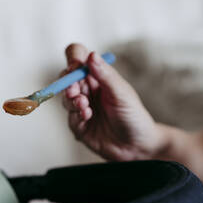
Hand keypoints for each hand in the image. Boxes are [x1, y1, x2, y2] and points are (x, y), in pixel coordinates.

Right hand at [62, 43, 163, 160]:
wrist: (137, 147)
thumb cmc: (134, 117)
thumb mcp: (122, 93)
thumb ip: (105, 75)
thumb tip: (91, 55)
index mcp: (98, 75)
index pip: (78, 57)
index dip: (74, 59)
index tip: (76, 67)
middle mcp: (87, 89)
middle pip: (66, 77)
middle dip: (68, 83)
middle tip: (75, 91)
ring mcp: (81, 106)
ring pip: (65, 97)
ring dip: (73, 100)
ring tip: (86, 107)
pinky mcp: (78, 124)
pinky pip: (69, 116)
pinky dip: (77, 115)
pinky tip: (87, 117)